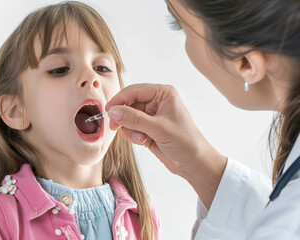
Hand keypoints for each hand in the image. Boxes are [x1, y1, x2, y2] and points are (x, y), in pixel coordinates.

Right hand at [105, 83, 226, 208]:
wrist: (194, 164)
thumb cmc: (185, 142)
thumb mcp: (158, 128)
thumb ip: (134, 119)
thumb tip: (113, 111)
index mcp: (163, 94)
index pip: (134, 91)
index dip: (119, 100)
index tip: (108, 111)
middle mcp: (156, 102)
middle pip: (128, 104)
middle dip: (125, 118)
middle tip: (117, 127)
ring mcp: (151, 116)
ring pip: (127, 118)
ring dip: (131, 129)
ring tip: (143, 139)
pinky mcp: (148, 129)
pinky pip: (131, 128)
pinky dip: (133, 136)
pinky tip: (144, 141)